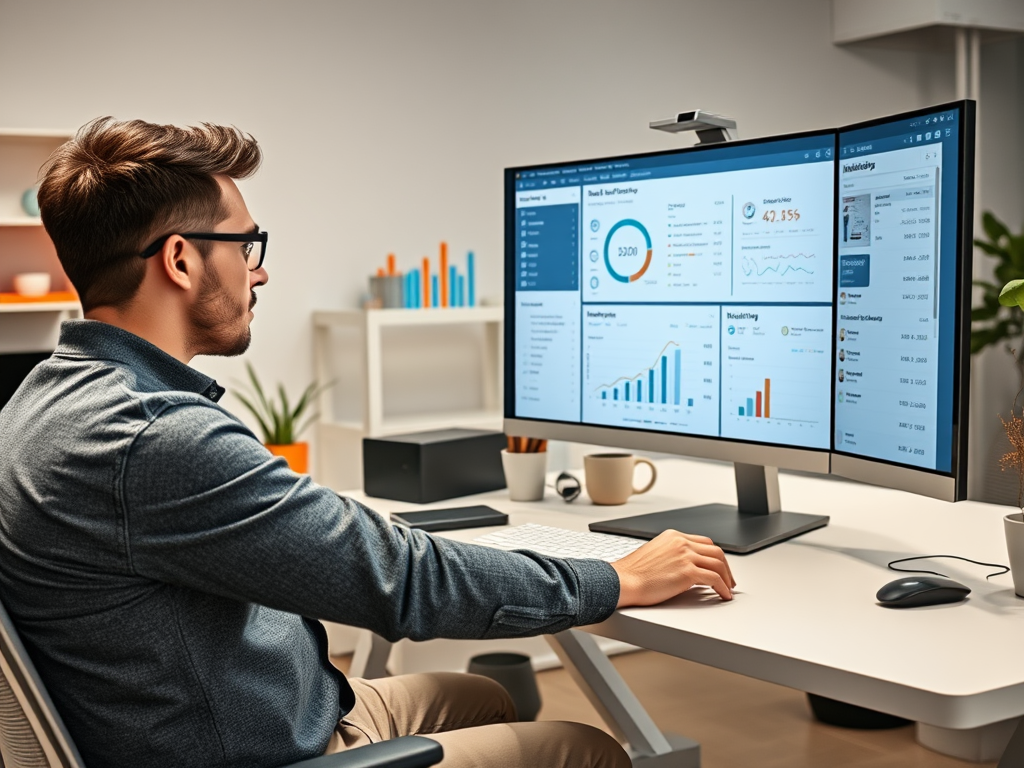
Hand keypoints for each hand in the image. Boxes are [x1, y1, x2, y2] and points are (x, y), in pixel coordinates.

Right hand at [611, 530, 734, 605]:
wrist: (622, 581)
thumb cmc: (632, 573)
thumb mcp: (654, 554)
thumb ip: (671, 555)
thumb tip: (685, 568)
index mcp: (673, 536)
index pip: (703, 542)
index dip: (714, 556)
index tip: (718, 567)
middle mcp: (681, 542)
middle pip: (715, 551)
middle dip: (725, 566)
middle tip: (728, 579)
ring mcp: (685, 555)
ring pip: (718, 563)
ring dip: (727, 578)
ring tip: (728, 589)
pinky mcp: (688, 572)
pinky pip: (714, 579)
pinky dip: (722, 587)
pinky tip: (723, 595)